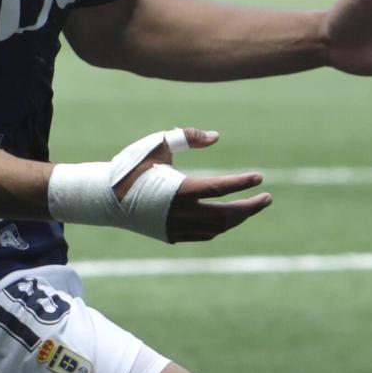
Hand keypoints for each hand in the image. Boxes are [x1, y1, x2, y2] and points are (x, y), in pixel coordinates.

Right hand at [113, 126, 272, 243]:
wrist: (104, 197)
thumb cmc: (131, 166)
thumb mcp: (157, 144)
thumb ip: (188, 137)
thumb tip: (217, 137)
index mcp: (180, 190)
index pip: (220, 188)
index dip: (242, 183)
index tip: (259, 178)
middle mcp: (181, 213)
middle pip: (226, 215)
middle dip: (250, 207)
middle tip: (267, 198)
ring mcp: (176, 228)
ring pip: (217, 228)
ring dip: (236, 218)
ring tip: (249, 207)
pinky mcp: (171, 236)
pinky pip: (204, 235)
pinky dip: (219, 227)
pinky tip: (225, 219)